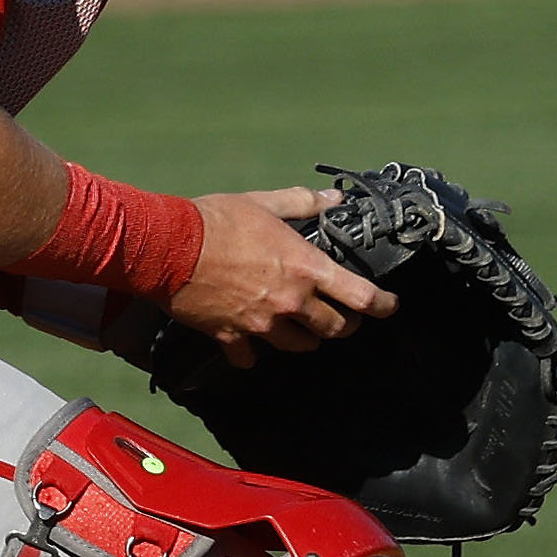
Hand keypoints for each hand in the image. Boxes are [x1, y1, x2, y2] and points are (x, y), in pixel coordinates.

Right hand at [169, 185, 399, 361]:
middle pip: (336, 328)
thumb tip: (333, 199)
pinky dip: (252, 354)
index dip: (383, 304)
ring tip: (298, 330)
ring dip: (304, 339)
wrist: (166, 246)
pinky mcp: (231, 336)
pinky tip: (249, 347)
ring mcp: (262, 323)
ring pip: (300, 346)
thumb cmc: (215, 220)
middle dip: (343, 324)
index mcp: (306, 268)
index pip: (362, 296)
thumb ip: (302, 203)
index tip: (389, 306)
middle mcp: (291, 301)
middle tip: (340, 317)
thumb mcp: (262, 203)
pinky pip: (250, 357)